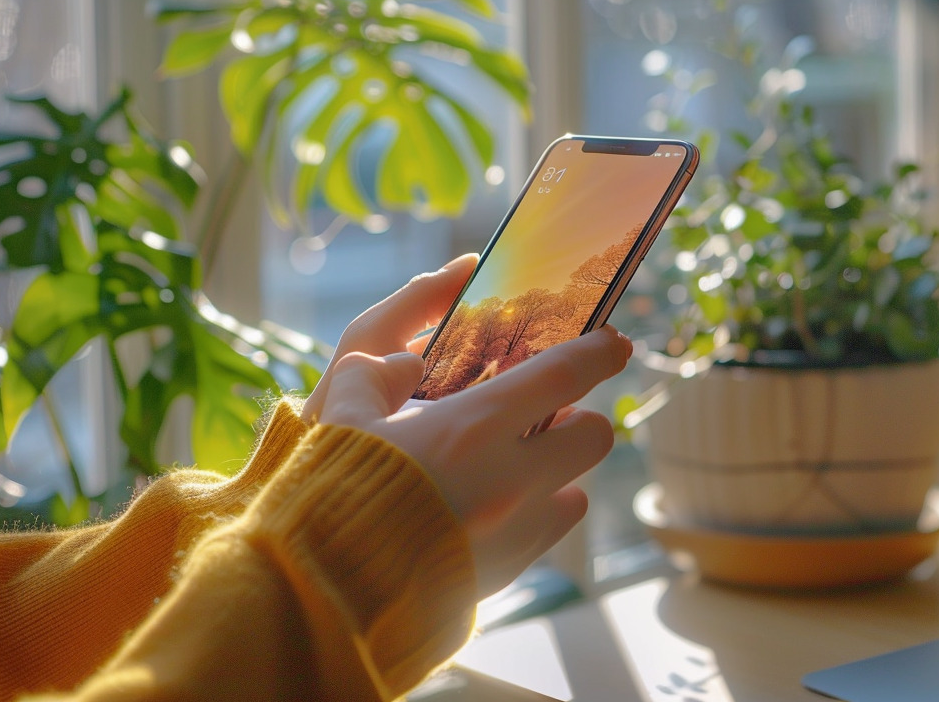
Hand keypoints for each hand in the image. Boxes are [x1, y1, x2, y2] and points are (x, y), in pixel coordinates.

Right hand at [302, 257, 626, 596]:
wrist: (326, 595)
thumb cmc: (330, 495)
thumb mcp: (340, 416)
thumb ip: (372, 374)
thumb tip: (406, 362)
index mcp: (474, 427)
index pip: (565, 375)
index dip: (598, 353)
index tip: (612, 343)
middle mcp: (511, 478)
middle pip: (594, 436)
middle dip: (581, 419)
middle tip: (551, 414)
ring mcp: (516, 530)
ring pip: (578, 491)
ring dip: (559, 473)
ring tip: (520, 467)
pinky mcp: (509, 570)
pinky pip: (547, 533)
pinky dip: (536, 515)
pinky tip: (498, 509)